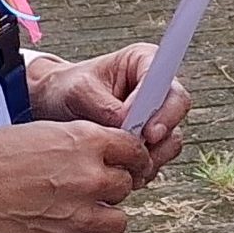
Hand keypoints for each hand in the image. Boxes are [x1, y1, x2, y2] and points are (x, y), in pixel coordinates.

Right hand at [0, 120, 150, 232]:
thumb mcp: (46, 130)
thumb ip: (81, 144)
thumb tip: (102, 155)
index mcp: (86, 142)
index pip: (133, 150)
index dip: (131, 158)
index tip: (128, 164)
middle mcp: (90, 178)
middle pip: (126, 186)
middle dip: (112, 187)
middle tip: (92, 187)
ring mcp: (79, 215)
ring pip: (119, 222)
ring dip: (105, 218)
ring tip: (84, 213)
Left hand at [27, 46, 192, 176]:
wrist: (55, 104)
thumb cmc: (68, 88)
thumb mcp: (79, 92)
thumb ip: (104, 107)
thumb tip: (127, 127)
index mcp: (143, 61)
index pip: (167, 84)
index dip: (164, 110)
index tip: (147, 132)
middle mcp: (156, 86)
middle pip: (178, 111)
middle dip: (160, 136)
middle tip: (138, 154)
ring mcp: (156, 113)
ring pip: (171, 139)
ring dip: (151, 156)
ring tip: (122, 165)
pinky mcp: (150, 138)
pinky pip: (158, 157)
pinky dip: (142, 167)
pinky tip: (121, 171)